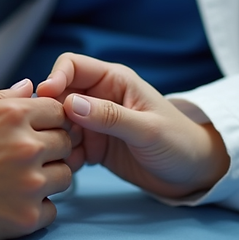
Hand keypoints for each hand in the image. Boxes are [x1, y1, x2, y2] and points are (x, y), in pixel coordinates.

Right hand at [0, 79, 72, 239]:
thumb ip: (1, 97)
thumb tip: (30, 87)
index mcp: (13, 115)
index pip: (59, 111)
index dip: (50, 120)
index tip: (37, 131)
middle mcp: (27, 147)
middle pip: (67, 142)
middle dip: (52, 148)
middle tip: (26, 159)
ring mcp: (29, 184)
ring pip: (65, 175)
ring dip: (48, 178)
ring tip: (20, 181)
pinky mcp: (25, 217)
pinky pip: (52, 210)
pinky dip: (38, 208)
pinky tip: (14, 204)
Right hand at [36, 53, 228, 199]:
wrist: (193, 174)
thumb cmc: (179, 143)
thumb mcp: (147, 130)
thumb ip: (110, 117)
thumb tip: (70, 103)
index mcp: (114, 80)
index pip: (71, 65)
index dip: (55, 77)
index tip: (45, 98)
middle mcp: (100, 97)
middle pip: (58, 95)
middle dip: (52, 114)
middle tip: (58, 136)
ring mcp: (95, 122)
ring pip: (59, 122)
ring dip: (57, 137)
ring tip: (71, 155)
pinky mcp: (94, 145)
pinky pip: (67, 145)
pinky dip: (65, 155)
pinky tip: (76, 168)